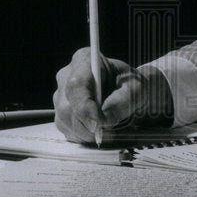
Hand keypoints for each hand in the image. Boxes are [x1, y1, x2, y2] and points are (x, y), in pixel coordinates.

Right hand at [53, 48, 172, 143]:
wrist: (128, 92)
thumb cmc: (131, 85)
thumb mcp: (136, 89)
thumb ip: (122, 102)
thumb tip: (103, 120)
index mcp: (84, 60)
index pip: (76, 84)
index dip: (84, 106)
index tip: (98, 124)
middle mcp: (66, 75)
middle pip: (67, 106)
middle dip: (88, 124)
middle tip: (109, 131)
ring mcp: (60, 95)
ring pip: (64, 120)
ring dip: (87, 132)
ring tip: (108, 128)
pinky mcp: (60, 113)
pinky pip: (67, 129)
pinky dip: (84, 135)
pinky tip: (98, 129)